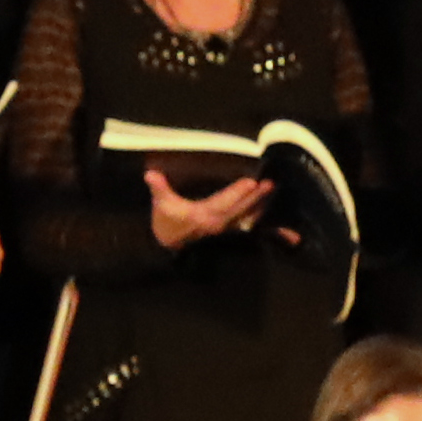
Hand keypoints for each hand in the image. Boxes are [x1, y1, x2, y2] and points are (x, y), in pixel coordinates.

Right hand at [145, 168, 271, 251]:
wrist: (168, 246)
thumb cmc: (166, 222)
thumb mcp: (161, 204)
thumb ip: (159, 188)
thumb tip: (150, 174)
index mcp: (202, 216)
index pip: (223, 203)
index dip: (237, 193)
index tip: (251, 182)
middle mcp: (216, 223)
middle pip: (239, 209)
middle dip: (255, 196)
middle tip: (269, 183)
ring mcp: (224, 229)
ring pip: (245, 216)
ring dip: (258, 204)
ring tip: (271, 190)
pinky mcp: (227, 231)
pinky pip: (245, 222)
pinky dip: (256, 214)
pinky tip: (265, 204)